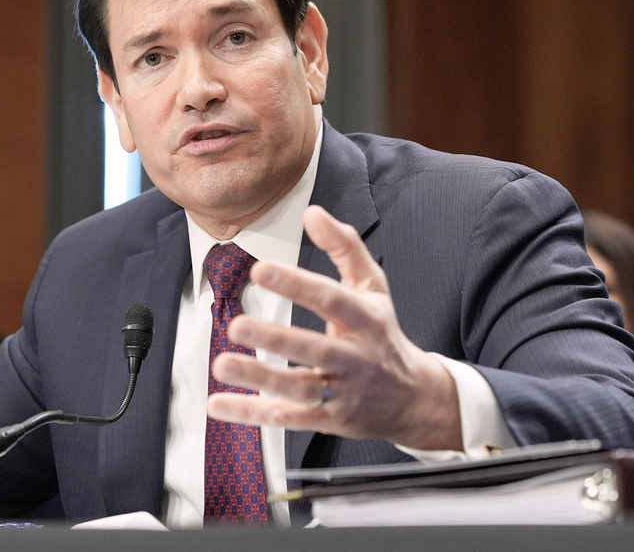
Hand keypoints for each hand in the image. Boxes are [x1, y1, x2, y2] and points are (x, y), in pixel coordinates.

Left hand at [206, 205, 462, 450]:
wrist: (414, 399)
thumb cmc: (383, 333)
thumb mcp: (374, 286)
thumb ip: (345, 247)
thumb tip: (313, 213)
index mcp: (366, 320)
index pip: (331, 299)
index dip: (297, 284)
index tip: (260, 269)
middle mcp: (357, 357)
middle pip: (315, 348)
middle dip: (276, 338)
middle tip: (237, 324)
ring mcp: (343, 393)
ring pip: (300, 388)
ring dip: (259, 378)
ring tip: (222, 363)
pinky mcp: (330, 420)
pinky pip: (288, 418)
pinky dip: (252, 413)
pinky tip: (219, 403)